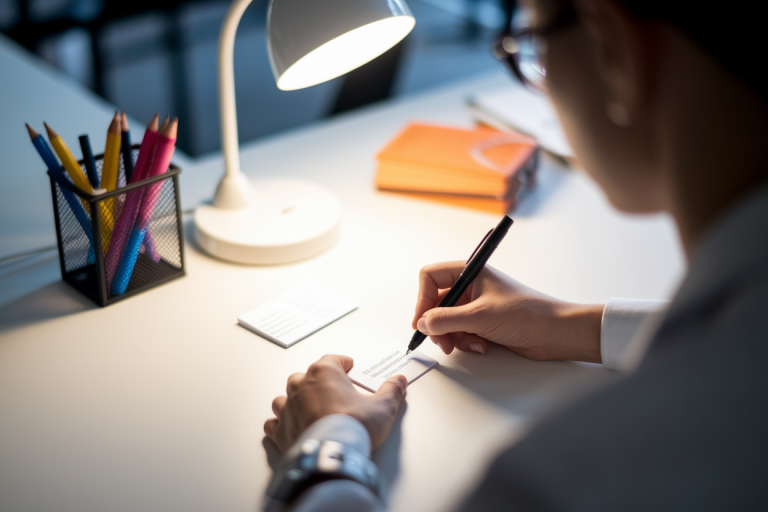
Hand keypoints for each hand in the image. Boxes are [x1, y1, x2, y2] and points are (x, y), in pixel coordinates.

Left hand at [264, 355, 407, 452]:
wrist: (332, 456)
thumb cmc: (353, 427)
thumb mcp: (382, 407)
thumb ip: (391, 391)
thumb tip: (399, 381)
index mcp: (323, 373)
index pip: (332, 359)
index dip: (342, 362)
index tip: (348, 366)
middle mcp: (301, 386)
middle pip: (306, 376)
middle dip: (317, 381)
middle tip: (332, 391)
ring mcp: (287, 408)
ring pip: (285, 397)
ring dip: (295, 401)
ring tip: (308, 407)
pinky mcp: (280, 431)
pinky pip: (273, 423)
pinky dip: (280, 424)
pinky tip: (290, 427)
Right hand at [412, 261, 602, 362]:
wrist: (556, 333)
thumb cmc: (526, 314)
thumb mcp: (479, 316)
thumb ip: (446, 319)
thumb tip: (422, 323)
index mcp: (471, 272)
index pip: (431, 277)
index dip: (422, 299)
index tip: (421, 322)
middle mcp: (471, 286)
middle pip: (436, 303)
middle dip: (436, 324)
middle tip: (442, 342)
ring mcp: (477, 305)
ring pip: (447, 320)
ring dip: (453, 336)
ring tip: (468, 344)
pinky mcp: (484, 322)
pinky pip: (461, 331)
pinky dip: (466, 341)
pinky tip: (481, 346)